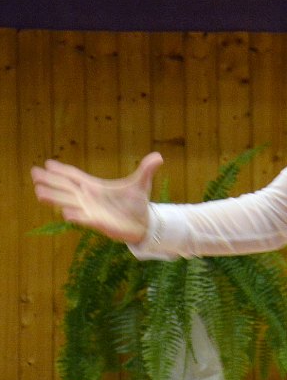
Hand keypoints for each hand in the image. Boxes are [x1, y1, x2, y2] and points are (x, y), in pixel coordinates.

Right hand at [31, 152, 163, 243]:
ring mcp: (91, 210)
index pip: (75, 176)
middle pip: (65, 188)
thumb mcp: (141, 184)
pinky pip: (84, 219)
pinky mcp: (98, 223)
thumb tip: (159, 156)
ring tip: (39, 192)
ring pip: (69, 203)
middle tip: (33, 174)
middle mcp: (89, 198)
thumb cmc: (137, 203)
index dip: (61, 170)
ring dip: (55, 198)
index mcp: (96, 186)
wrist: (144, 223)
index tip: (46, 164)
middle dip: (50, 181)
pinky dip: (76, 215)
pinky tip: (66, 212)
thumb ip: (146, 170)